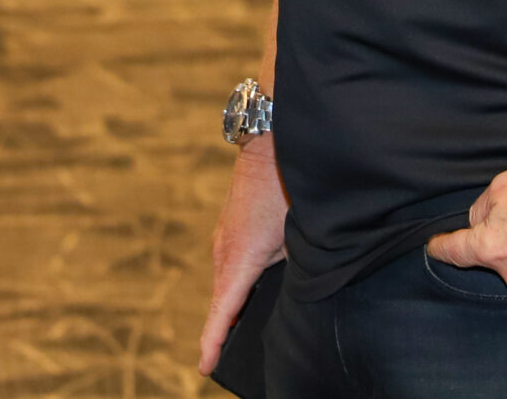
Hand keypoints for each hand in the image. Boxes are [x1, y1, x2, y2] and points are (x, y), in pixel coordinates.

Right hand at [196, 138, 287, 374]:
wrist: (269, 140)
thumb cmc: (287, 187)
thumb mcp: (301, 236)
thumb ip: (297, 271)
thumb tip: (301, 296)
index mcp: (239, 259)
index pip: (222, 311)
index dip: (213, 342)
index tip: (206, 366)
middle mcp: (223, 251)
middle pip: (222, 301)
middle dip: (223, 331)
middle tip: (224, 360)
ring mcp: (223, 238)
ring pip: (226, 282)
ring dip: (230, 305)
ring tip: (236, 334)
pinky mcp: (228, 228)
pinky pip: (229, 265)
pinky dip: (234, 284)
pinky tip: (248, 294)